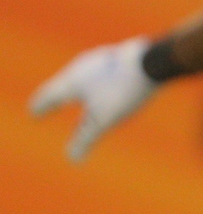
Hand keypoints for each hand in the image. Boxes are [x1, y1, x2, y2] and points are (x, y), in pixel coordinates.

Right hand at [30, 38, 157, 161]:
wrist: (157, 58)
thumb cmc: (125, 90)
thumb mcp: (103, 120)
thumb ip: (85, 139)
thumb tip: (73, 158)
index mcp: (72, 80)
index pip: (50, 95)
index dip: (42, 106)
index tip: (34, 112)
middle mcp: (84, 65)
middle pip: (64, 82)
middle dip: (56, 94)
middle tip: (47, 102)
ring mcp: (104, 57)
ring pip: (83, 73)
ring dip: (76, 85)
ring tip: (75, 92)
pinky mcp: (123, 55)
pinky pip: (103, 69)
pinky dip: (97, 79)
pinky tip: (105, 79)